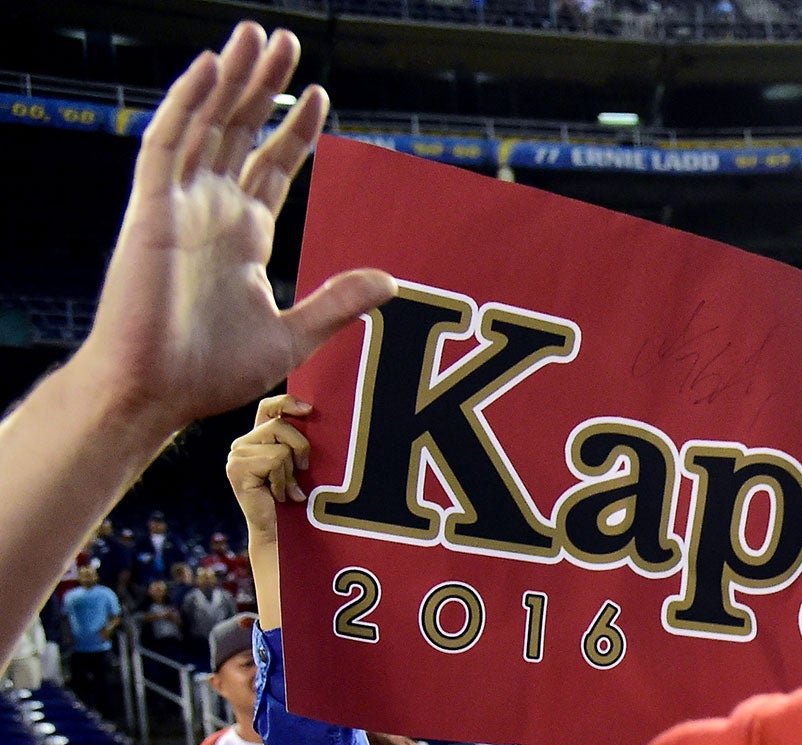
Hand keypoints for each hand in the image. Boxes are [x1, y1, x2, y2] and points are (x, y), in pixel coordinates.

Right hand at [73, 25, 394, 439]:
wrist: (155, 392)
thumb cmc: (209, 372)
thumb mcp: (291, 333)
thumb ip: (337, 303)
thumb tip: (390, 281)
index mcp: (243, 235)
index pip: (271, 166)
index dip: (295, 130)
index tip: (322, 96)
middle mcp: (211, 211)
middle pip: (241, 132)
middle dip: (264, 87)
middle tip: (286, 40)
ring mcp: (179, 206)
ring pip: (207, 124)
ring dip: (231, 79)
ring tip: (257, 36)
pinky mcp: (151, 210)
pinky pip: (167, 144)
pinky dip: (188, 104)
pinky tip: (211, 68)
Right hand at [226, 394, 311, 542]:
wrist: (280, 532)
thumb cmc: (294, 499)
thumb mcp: (298, 466)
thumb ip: (297, 444)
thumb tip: (312, 416)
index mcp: (257, 439)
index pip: (268, 407)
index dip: (286, 402)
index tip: (309, 410)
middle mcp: (243, 444)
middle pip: (280, 425)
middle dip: (300, 448)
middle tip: (301, 472)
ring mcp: (237, 456)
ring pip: (280, 446)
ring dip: (291, 471)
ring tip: (286, 489)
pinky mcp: (237, 468)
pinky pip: (274, 461)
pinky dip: (284, 480)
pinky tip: (278, 495)